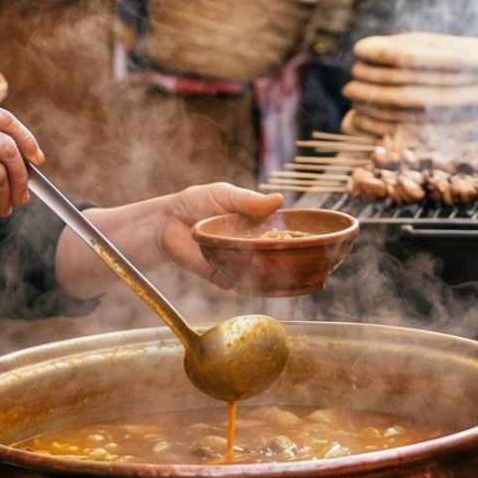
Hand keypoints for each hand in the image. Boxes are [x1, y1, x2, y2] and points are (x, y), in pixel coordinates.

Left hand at [75, 182, 285, 293]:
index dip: (297, 237)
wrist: (166, 223)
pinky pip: (238, 283)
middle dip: (286, 259)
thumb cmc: (196, 202)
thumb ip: (250, 200)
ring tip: (273, 267)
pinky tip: (250, 276)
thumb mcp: (224, 194)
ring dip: (268, 273)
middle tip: (297, 258)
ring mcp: (237, 261)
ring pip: (260, 273)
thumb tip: (280, 200)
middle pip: (275, 256)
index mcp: (255, 224)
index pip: (282, 232)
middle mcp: (250, 245)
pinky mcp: (222, 275)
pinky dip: (244, 281)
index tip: (312, 239)